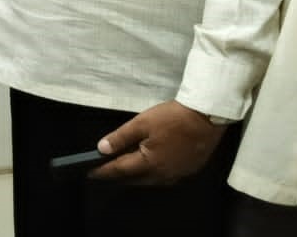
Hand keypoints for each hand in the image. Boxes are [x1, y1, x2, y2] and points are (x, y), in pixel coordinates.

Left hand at [91, 100, 228, 184]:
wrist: (207, 116)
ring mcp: (176, 175)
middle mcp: (162, 175)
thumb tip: (101, 149)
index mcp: (149, 164)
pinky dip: (150, 174)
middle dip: (116, 176)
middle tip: (102, 172)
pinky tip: (147, 166)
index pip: (119, 171)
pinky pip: (163, 178)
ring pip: (149, 181)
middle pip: (134, 179)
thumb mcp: (142, 122)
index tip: (88, 172)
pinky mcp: (187, 171)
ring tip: (122, 170)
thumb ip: (121, 137)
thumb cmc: (173, 118)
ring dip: (134, 176)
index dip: (102, 172)